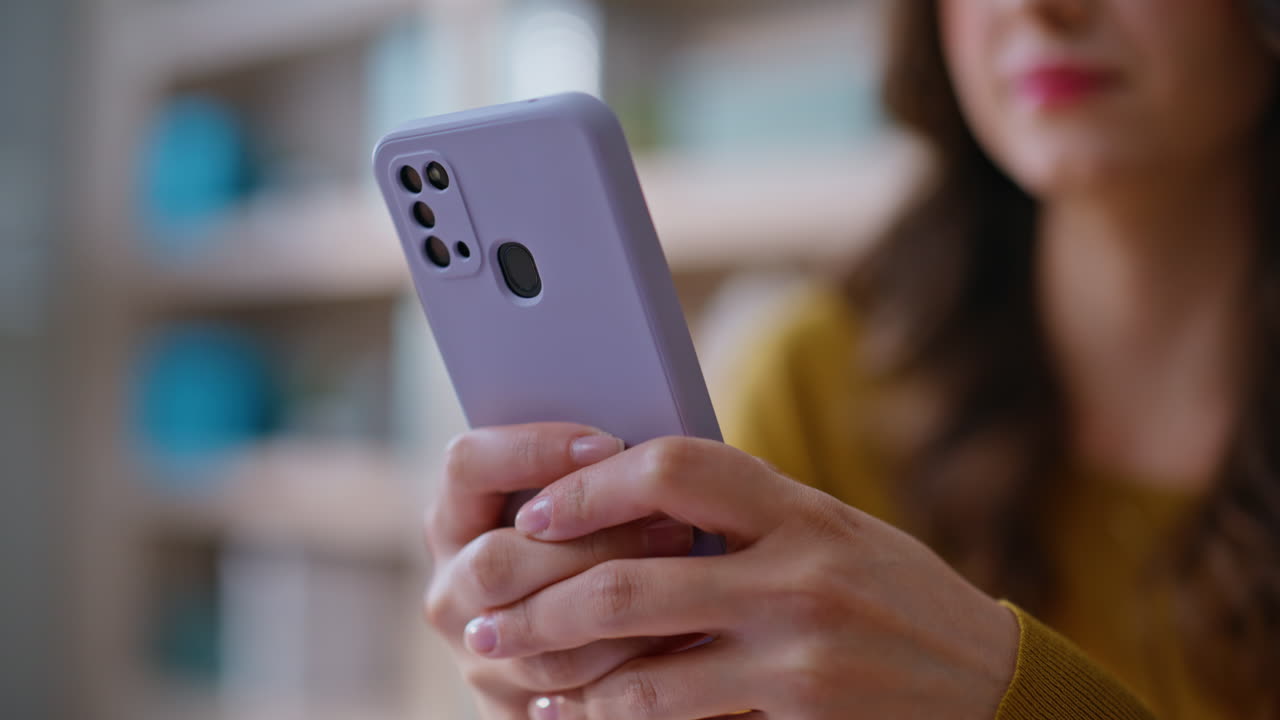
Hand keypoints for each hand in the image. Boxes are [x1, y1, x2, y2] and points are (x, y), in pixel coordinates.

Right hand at [422, 424, 701, 719]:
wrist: (593, 649)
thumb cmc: (599, 548)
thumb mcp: (578, 506)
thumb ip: (592, 476)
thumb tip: (651, 438)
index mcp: (455, 519)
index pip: (466, 464)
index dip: (534, 450)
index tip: (610, 444)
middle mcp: (451, 588)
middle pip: (498, 559)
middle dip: (592, 541)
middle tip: (674, 524)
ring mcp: (478, 654)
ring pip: (536, 636)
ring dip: (618, 608)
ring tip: (692, 578)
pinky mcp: (510, 710)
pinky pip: (570, 694)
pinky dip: (630, 665)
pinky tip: (683, 637)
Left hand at [465, 436, 1018, 719]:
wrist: (991, 684)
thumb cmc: (901, 598)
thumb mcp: (836, 533)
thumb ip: (750, 518)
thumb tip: (640, 495)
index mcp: (802, 510)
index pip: (675, 465)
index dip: (591, 483)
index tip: (538, 504)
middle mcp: (799, 574)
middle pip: (632, 576)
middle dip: (540, 595)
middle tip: (485, 608)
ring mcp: (798, 654)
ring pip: (640, 662)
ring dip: (558, 667)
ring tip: (508, 663)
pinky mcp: (799, 714)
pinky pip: (677, 717)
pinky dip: (609, 716)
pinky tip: (569, 714)